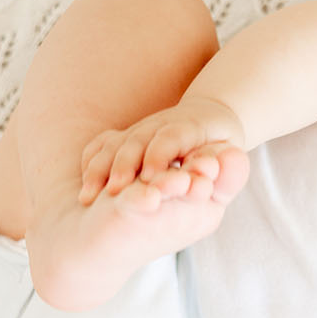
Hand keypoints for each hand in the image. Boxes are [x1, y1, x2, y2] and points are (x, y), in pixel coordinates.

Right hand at [79, 96, 246, 203]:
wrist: (210, 119)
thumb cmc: (220, 151)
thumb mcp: (229, 162)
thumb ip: (229, 170)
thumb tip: (227, 165)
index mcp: (190, 129)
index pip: (171, 137)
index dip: (159, 155)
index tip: (150, 180)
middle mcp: (161, 125)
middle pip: (136, 140)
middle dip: (123, 165)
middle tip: (114, 193)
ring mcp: (140, 129)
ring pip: (114, 143)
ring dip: (100, 169)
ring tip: (90, 198)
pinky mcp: (124, 137)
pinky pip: (100, 145)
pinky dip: (91, 164)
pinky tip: (87, 189)